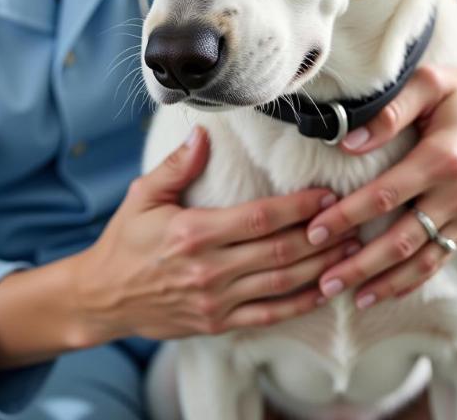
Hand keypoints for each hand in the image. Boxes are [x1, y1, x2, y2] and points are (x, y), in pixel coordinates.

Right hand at [70, 128, 358, 344]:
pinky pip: (269, 315)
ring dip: (321, 268)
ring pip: (281, 285)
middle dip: (321, 236)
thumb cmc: (126, 241)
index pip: (260, 219)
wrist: (103, 298)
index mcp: (194, 233)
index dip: (299, 208)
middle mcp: (209, 270)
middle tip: (354, 220)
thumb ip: (177, 165)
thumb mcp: (144, 196)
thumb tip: (202, 133)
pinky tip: (325, 289)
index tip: (327, 194)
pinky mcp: (218, 323)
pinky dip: (301, 303)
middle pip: (280, 253)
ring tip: (352, 250)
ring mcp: (216, 301)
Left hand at [305, 56, 456, 308]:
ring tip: (349, 298)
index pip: (384, 196)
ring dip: (384, 282)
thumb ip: (390, 111)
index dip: (347, 216)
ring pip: (422, 260)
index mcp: (441, 157)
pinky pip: (441, 259)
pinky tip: (386, 290)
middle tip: (322, 282)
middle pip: (401, 240)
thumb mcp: (431, 82)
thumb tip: (347, 142)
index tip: (314, 231)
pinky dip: (413, 280)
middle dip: (359, 265)